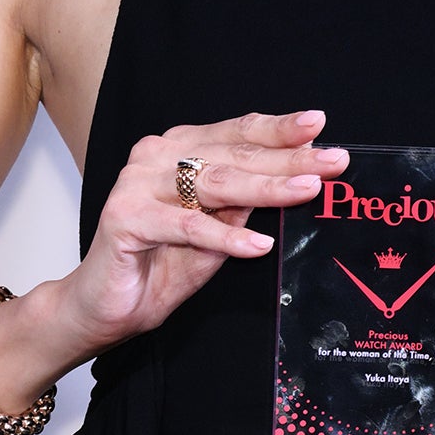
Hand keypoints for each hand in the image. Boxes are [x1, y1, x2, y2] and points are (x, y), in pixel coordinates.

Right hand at [54, 110, 347, 360]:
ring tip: (306, 190)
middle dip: (288, 159)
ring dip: (266, 188)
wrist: (102, 308)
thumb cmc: (159, 266)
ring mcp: (138, 184)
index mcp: (179, 150)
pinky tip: (257, 246)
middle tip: (332, 162)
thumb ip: (244, 206)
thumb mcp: (217, 234)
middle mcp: (157, 156)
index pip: (238, 133)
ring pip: (216, 183)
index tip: (319, 126)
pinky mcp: (126, 217)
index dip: (279, 130)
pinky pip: (187, 226)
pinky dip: (225, 237)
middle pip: (234, 155)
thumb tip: (296, 177)